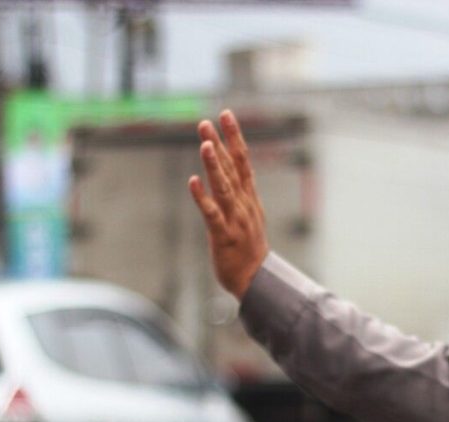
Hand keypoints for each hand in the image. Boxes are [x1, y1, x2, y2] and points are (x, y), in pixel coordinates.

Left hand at [188, 110, 268, 299]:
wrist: (255, 280)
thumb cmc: (248, 246)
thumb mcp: (248, 214)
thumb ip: (238, 191)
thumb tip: (229, 167)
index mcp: (249, 197)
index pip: (243, 161)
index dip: (234, 137)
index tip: (225, 114)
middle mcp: (244, 204)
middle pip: (233, 169)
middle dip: (220, 144)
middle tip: (206, 121)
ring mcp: (235, 220)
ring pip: (224, 188)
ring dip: (215, 166)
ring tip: (204, 145)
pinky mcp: (223, 236)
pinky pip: (212, 214)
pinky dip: (202, 198)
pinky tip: (192, 182)